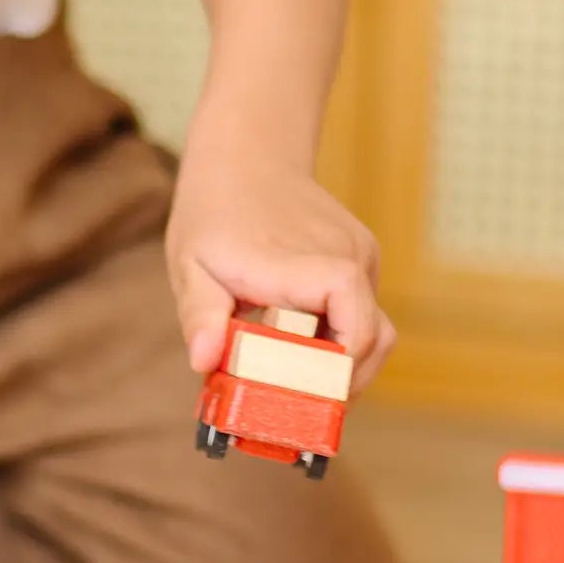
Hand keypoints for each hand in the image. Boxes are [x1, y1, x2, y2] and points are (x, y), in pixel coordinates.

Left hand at [166, 150, 394, 388]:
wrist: (246, 154)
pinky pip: (361, 309)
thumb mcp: (191, 265)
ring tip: (296, 380)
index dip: (342, 367)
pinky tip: (298, 343)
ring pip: (372, 329)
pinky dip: (338, 337)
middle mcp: (346, 258)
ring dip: (341, 363)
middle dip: (342, 382)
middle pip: (372, 339)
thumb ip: (200, 315)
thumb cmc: (214, 212)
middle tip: (299, 409)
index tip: (309, 399)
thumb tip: (204, 362)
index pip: (353, 323)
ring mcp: (360, 256)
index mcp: (304, 264)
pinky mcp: (360, 257)